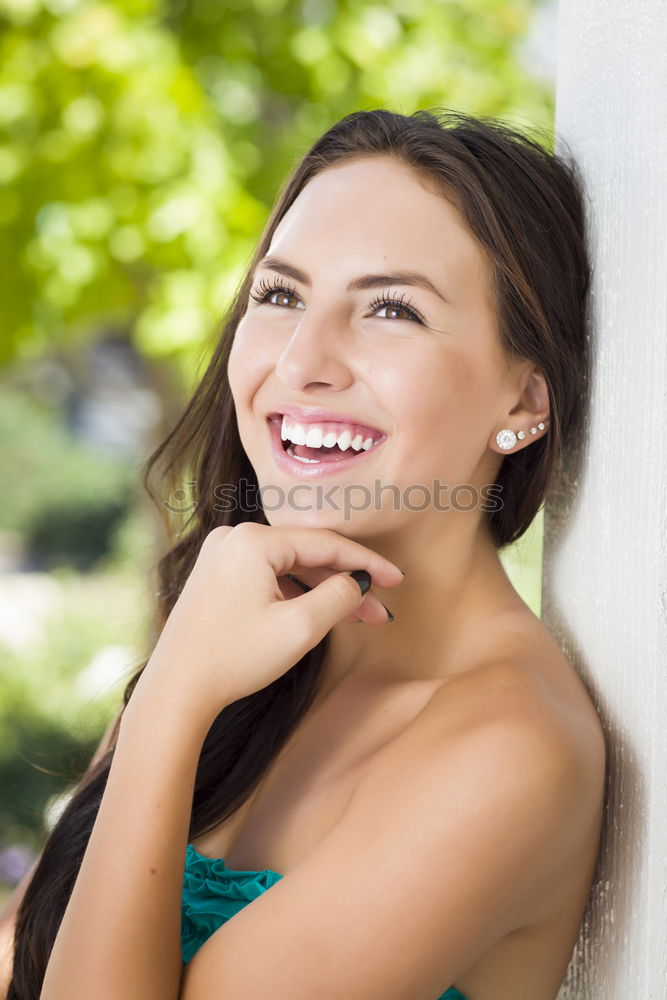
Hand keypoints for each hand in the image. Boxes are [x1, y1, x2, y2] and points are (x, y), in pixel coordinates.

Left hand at [136, 523, 403, 721]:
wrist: (176, 690)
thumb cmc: (234, 659)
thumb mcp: (301, 627)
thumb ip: (339, 596)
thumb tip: (357, 581)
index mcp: (253, 540)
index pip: (326, 545)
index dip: (368, 564)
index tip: (398, 580)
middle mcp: (234, 538)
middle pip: (308, 556)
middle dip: (347, 584)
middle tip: (382, 611)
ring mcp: (222, 555)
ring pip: (290, 568)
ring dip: (324, 592)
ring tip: (360, 618)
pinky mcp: (216, 575)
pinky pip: (269, 577)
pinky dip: (296, 595)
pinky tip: (322, 614)